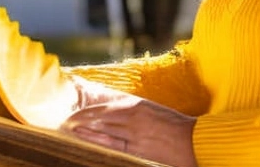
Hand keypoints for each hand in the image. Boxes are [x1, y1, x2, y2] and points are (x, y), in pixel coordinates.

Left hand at [61, 94, 196, 166]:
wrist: (194, 142)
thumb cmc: (173, 125)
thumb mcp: (152, 111)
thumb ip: (132, 111)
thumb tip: (113, 113)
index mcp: (136, 107)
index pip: (105, 109)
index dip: (87, 112)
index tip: (74, 115)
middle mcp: (133, 120)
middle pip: (101, 120)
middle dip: (82, 122)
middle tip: (66, 123)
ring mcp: (135, 137)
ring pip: (105, 134)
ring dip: (87, 133)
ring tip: (72, 133)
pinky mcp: (139, 152)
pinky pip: (115, 148)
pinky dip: (101, 145)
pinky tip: (89, 144)